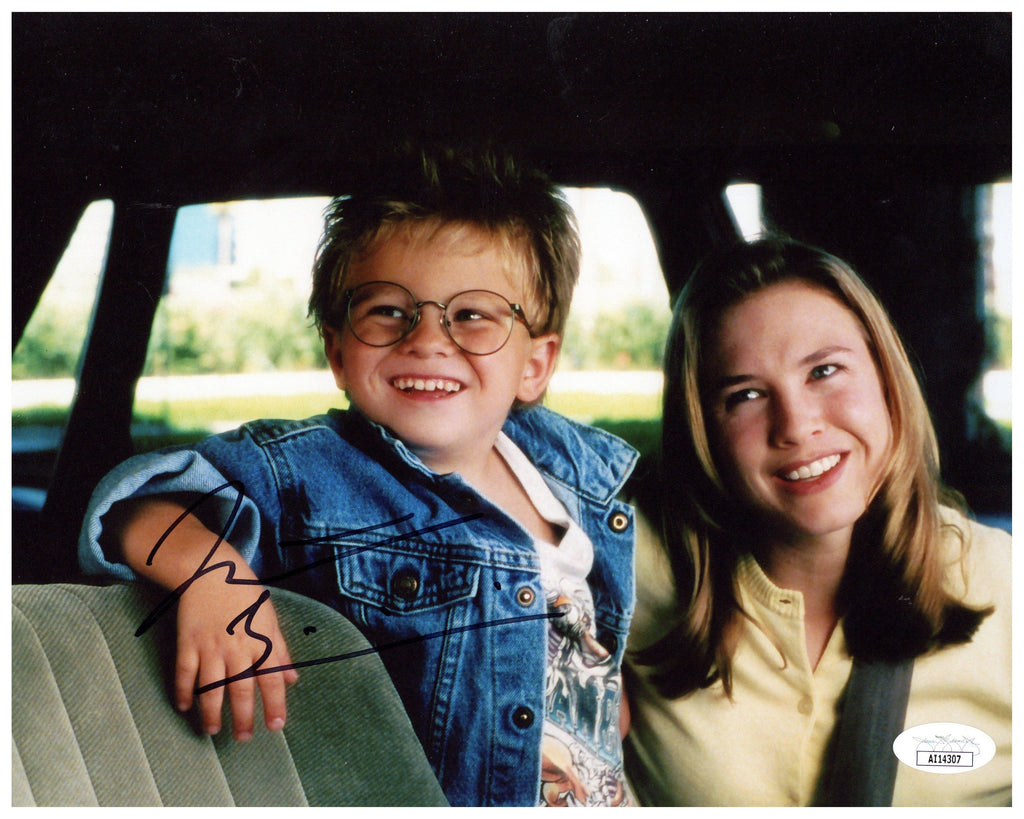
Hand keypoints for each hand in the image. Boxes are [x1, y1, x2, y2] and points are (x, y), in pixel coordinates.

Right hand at [174, 565, 298, 740]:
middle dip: (243, 717)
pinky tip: (185, 706)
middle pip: (241, 690)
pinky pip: (185, 673)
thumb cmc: (244, 595)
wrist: (211, 571)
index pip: (272, 680)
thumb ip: (280, 651)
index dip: (275, 704)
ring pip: (211, 687)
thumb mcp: (269, 618)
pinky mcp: (188, 642)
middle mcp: (236, 648)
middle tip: (243, 738)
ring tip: (212, 730)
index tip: (275, 725)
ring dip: (211, 712)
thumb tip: (292, 679)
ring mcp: (210, 646)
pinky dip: (183, 691)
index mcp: (260, 641)